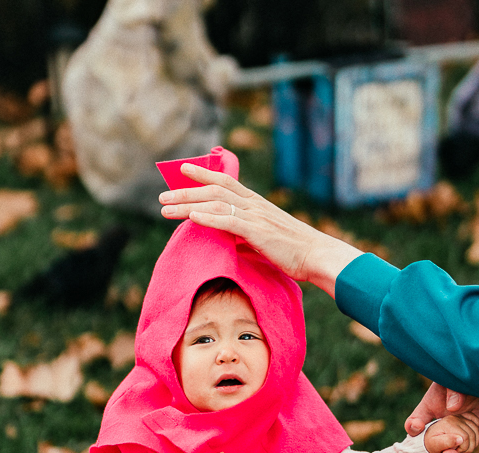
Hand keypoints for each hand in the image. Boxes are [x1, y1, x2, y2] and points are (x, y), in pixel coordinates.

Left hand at [158, 164, 361, 294]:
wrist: (317, 255)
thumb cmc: (294, 251)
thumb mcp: (266, 238)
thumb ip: (246, 234)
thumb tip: (228, 240)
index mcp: (256, 203)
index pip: (224, 182)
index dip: (202, 174)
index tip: (181, 172)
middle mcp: (253, 204)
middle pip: (213, 189)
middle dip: (185, 190)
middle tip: (161, 196)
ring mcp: (255, 216)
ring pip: (215, 203)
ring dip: (187, 204)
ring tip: (165, 208)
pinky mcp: (257, 231)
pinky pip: (228, 221)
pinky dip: (207, 217)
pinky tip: (190, 216)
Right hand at [406, 382, 478, 452]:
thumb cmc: (475, 371)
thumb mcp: (456, 376)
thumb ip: (453, 389)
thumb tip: (452, 408)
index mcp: (433, 405)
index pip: (417, 420)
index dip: (413, 426)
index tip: (416, 428)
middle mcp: (444, 419)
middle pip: (431, 441)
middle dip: (430, 451)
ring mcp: (460, 428)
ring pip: (449, 449)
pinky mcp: (477, 433)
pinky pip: (469, 448)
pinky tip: (464, 451)